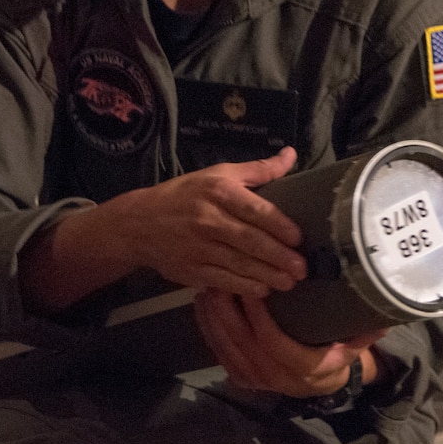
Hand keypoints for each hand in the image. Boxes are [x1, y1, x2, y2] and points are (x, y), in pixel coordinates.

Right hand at [101, 146, 305, 297]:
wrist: (140, 223)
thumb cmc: (186, 194)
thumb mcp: (218, 174)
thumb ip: (258, 169)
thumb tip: (290, 154)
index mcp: (219, 192)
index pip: (255, 210)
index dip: (279, 226)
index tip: (298, 238)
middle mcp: (209, 220)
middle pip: (250, 240)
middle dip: (279, 256)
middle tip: (302, 268)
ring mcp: (199, 247)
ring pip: (239, 264)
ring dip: (267, 275)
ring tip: (289, 282)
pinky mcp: (191, 270)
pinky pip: (223, 280)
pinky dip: (244, 287)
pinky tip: (263, 289)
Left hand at [192, 289, 386, 397]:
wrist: (316, 388)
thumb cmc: (332, 359)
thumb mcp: (351, 349)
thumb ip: (364, 334)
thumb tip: (386, 318)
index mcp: (299, 368)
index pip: (272, 340)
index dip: (259, 314)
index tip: (255, 285)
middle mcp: (271, 376)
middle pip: (241, 339)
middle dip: (227, 308)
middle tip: (222, 275)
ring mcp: (252, 378)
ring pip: (224, 344)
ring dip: (213, 314)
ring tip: (208, 282)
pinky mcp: (237, 376)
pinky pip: (217, 350)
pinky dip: (207, 326)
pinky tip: (202, 302)